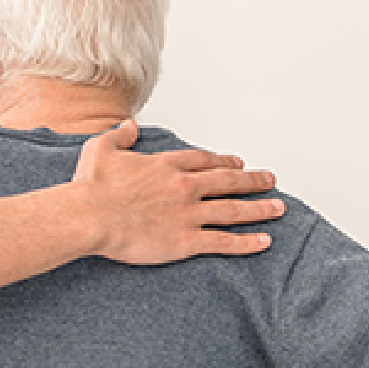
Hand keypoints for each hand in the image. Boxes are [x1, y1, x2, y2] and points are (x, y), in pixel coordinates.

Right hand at [72, 120, 283, 263]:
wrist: (90, 215)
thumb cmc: (91, 187)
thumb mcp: (101, 149)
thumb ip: (119, 136)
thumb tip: (129, 125)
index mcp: (165, 166)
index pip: (203, 161)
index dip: (223, 161)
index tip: (237, 162)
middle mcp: (184, 187)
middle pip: (227, 181)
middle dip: (252, 180)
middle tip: (269, 180)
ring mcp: (188, 214)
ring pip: (233, 209)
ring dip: (259, 208)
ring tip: (278, 207)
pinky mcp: (186, 240)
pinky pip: (224, 242)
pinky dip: (246, 242)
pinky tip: (264, 241)